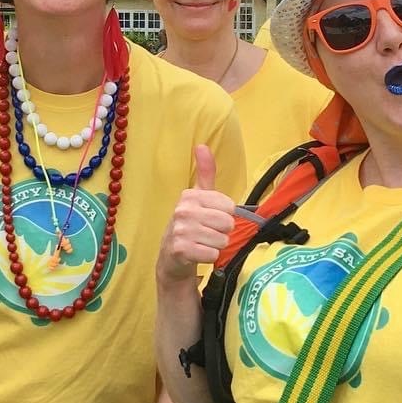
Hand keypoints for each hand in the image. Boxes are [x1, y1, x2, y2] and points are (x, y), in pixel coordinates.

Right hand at [157, 145, 236, 283]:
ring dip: (216, 246)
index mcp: (190, 195)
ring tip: (203, 244)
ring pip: (222, 240)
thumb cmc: (191, 224)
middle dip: (222, 232)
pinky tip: (198, 254)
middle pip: (227, 223)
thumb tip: (201, 145)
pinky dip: (210, 257)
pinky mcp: (181, 250)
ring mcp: (181, 230)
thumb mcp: (198, 197)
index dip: (225, 215)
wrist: (171, 257)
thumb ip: (205, 172)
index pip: (229, 206)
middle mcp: (183, 210)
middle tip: (208, 233)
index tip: (211, 218)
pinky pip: (213, 254)